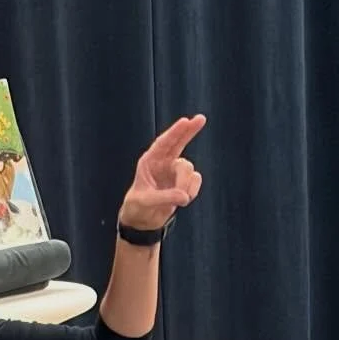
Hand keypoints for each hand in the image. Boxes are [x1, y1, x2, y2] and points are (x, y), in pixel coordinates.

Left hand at [118, 114, 205, 230]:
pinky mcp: (183, 182)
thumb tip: (184, 196)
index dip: (175, 132)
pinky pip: (195, 180)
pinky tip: (185, 199)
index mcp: (149, 161)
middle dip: (189, 131)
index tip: (185, 121)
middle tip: (201, 118)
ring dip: (186, 184)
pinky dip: (193, 190)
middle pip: (179, 143)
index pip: (163, 143)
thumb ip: (164, 198)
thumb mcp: (146, 202)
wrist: (143, 220)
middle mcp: (163, 163)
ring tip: (180, 199)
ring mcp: (174, 172)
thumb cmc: (137, 207)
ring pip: (188, 169)